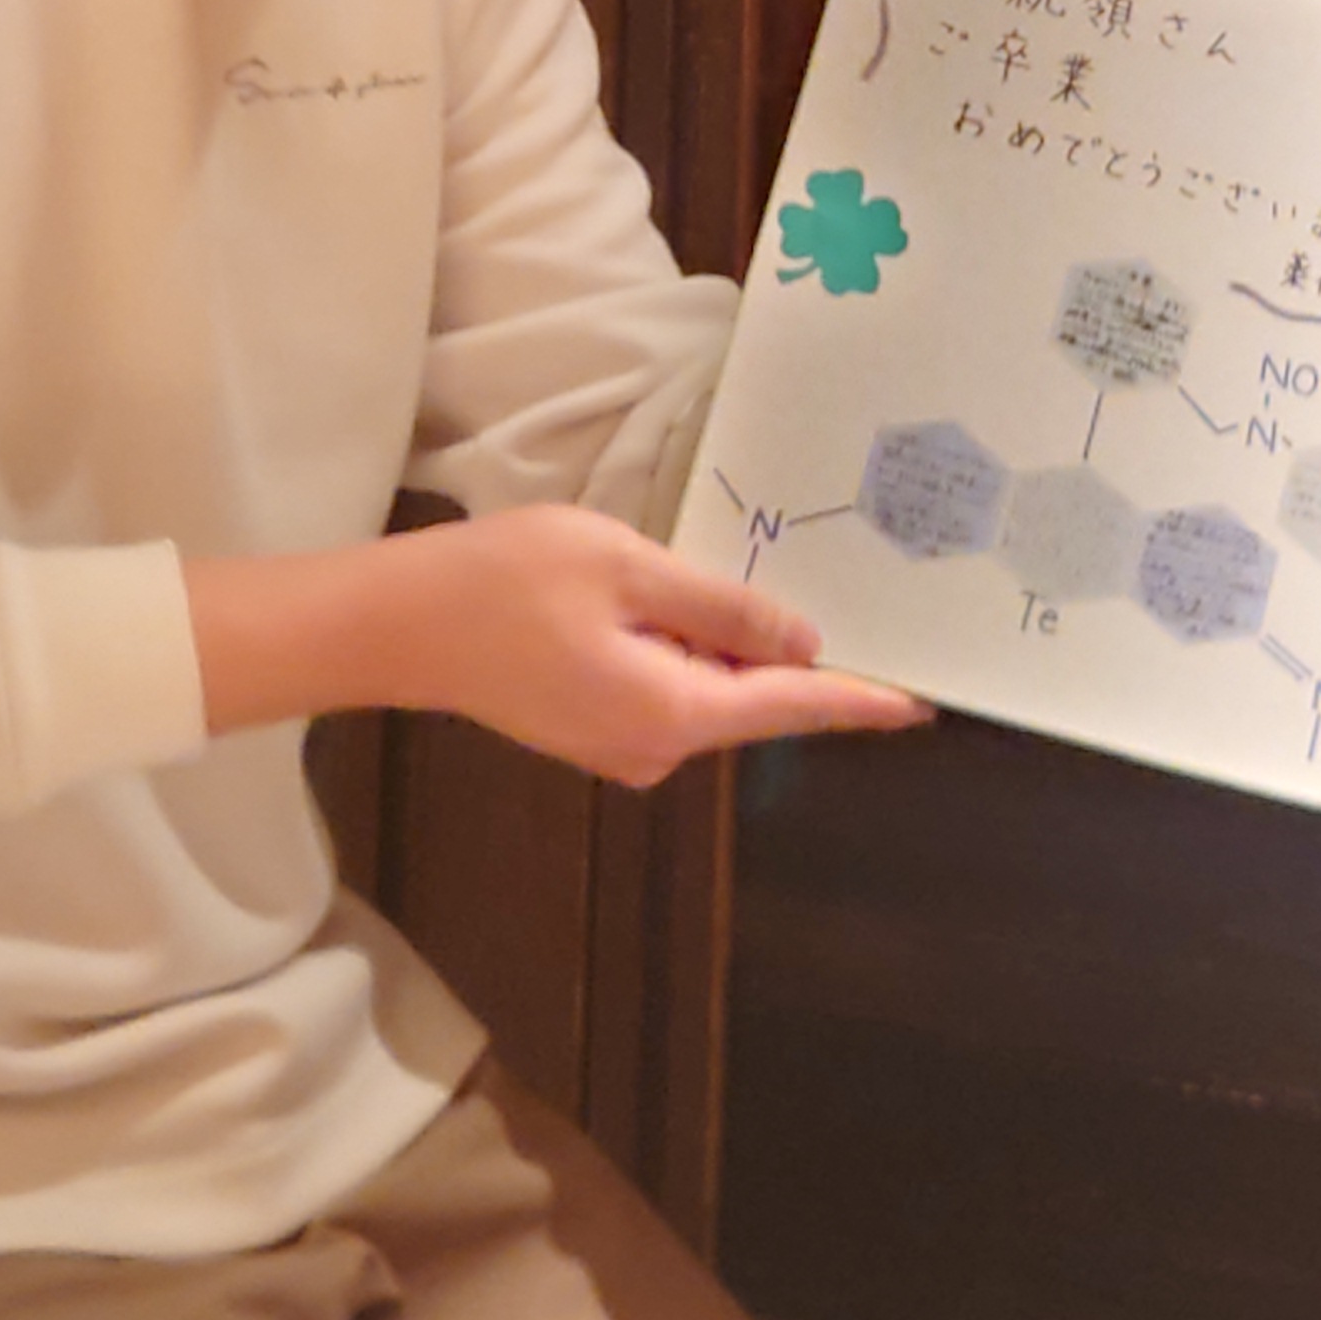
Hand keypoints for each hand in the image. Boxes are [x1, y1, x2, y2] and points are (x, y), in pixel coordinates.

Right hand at [189, 506, 931, 787]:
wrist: (395, 621)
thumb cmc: (509, 580)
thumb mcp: (631, 570)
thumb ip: (724, 610)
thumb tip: (805, 641)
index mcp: (672, 713)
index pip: (793, 706)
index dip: (861, 699)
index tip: (925, 703)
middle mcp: (654, 749)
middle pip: (756, 700)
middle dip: (803, 657)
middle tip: (862, 606)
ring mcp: (619, 746)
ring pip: (712, 692)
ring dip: (740, 647)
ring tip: (772, 587)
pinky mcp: (592, 727)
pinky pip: (673, 690)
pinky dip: (696, 653)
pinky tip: (697, 606)